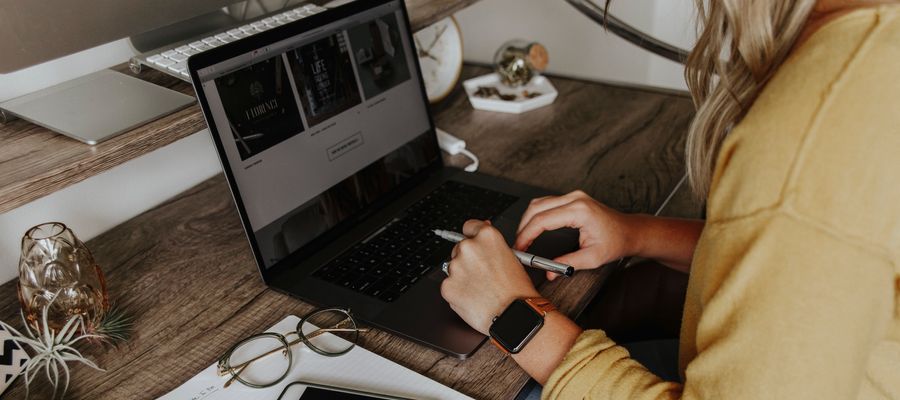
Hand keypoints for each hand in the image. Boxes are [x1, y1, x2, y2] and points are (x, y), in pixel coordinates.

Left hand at [440, 220, 540, 334]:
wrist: (513, 315)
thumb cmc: (517, 291)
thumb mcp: (513, 258)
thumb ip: (493, 244)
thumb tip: (482, 234)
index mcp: (487, 237)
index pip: (469, 226)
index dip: (472, 236)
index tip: (474, 243)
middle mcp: (469, 248)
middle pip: (460, 248)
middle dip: (468, 260)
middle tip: (482, 275)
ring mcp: (456, 267)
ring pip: (454, 268)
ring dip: (463, 276)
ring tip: (481, 289)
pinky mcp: (447, 286)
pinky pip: (449, 286)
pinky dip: (458, 292)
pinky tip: (473, 297)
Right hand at [515, 190, 633, 280]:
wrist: (630, 231)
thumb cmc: (616, 242)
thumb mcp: (592, 258)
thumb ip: (568, 264)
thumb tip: (549, 272)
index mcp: (579, 211)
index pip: (542, 220)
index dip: (526, 235)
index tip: (520, 248)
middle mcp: (575, 198)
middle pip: (536, 208)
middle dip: (523, 227)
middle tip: (518, 246)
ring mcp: (573, 196)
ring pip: (539, 203)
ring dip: (528, 220)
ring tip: (524, 239)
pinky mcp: (572, 198)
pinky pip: (547, 202)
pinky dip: (536, 215)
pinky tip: (533, 228)